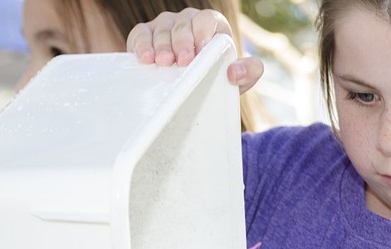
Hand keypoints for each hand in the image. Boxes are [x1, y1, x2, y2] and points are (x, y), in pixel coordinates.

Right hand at [126, 8, 262, 93]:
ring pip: (161, 29)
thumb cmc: (218, 76)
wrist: (196, 87)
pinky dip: (141, 46)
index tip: (199, 50)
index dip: (201, 33)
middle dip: (181, 42)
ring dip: (161, 46)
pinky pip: (140, 34)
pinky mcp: (145, 36)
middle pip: (182, 25)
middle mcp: (186, 22)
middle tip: (181, 61)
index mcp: (210, 25)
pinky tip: (145, 59)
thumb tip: (234, 72)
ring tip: (162, 62)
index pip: (206, 19)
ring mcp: (165, 27)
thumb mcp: (240, 76)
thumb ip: (249, 71)